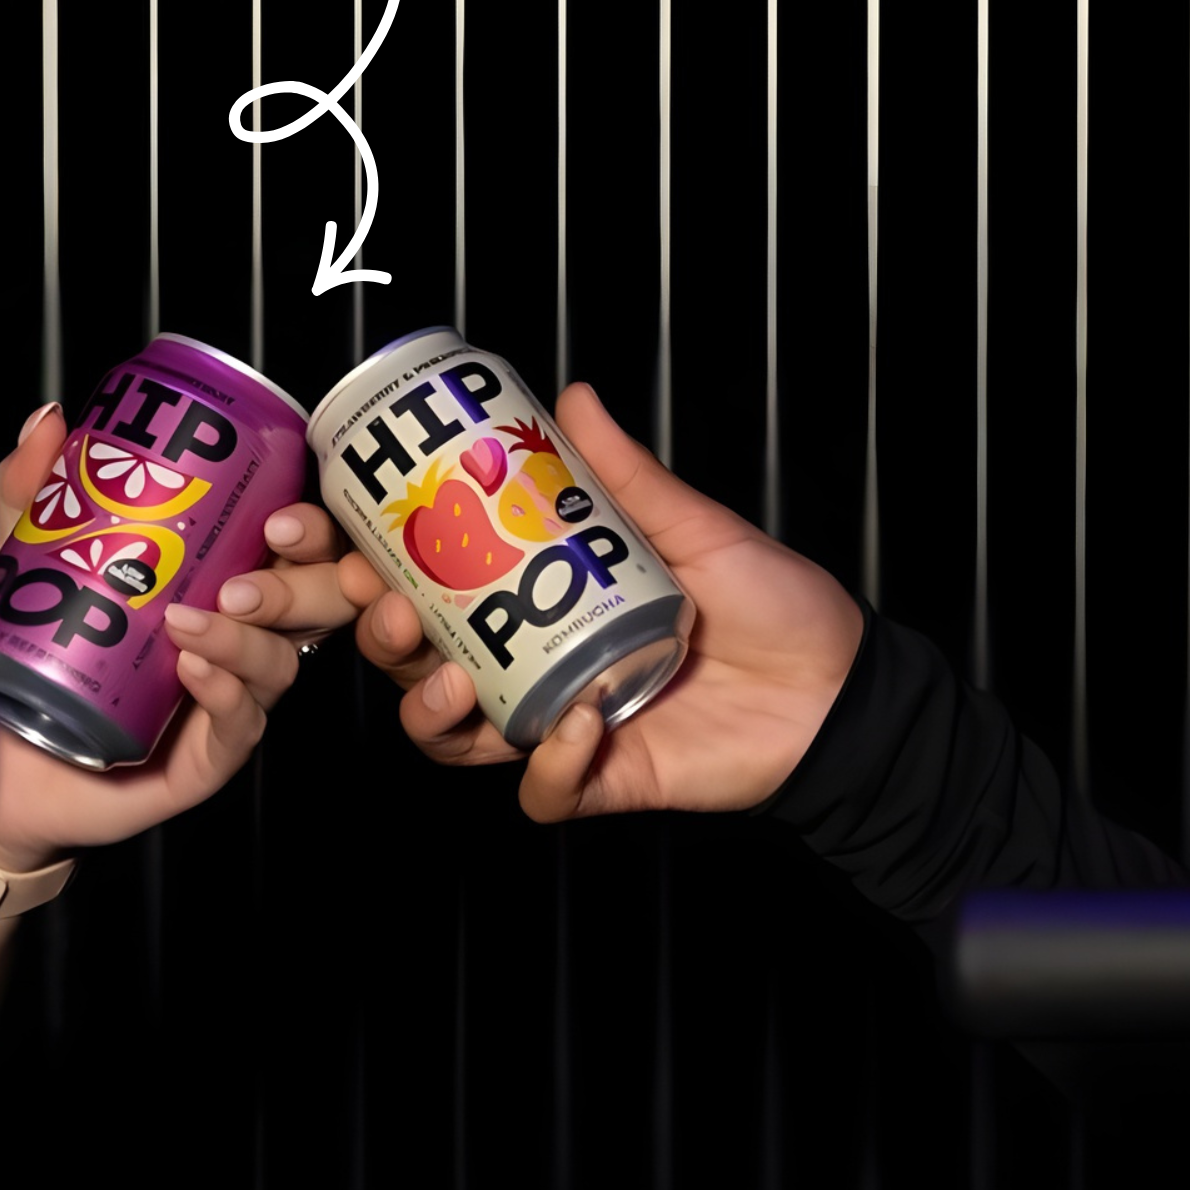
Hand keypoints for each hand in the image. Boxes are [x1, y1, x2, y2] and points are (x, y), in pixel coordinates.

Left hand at [0, 401, 349, 858]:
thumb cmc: (37, 661)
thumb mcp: (31, 564)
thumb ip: (35, 494)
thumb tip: (50, 421)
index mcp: (222, 584)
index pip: (294, 549)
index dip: (309, 528)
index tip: (278, 514)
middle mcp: (238, 640)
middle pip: (313, 606)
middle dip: (297, 585)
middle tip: (241, 578)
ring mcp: (227, 700)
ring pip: (278, 665)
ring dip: (246, 641)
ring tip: (192, 623)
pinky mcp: (205, 759)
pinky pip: (240, 727)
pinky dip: (225, 695)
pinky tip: (191, 672)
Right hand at [294, 379, 864, 826]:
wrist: (841, 689)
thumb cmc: (773, 605)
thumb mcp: (692, 527)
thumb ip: (626, 474)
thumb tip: (572, 397)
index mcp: (537, 601)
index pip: (432, 591)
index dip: (374, 577)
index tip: (348, 547)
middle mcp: (534, 665)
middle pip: (418, 667)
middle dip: (386, 644)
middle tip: (391, 612)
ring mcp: (558, 727)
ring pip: (453, 741)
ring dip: (435, 712)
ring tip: (457, 681)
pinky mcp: (598, 780)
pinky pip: (540, 793)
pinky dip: (547, 764)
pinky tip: (577, 724)